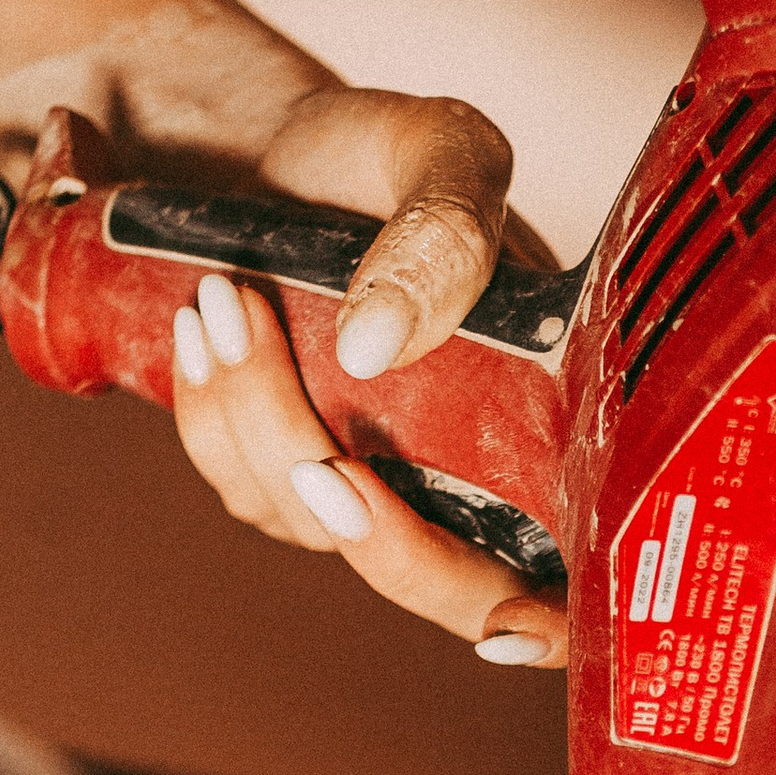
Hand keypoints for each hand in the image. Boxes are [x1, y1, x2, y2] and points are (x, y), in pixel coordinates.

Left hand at [167, 81, 568, 666]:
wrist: (280, 144)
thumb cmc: (384, 154)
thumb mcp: (438, 154)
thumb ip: (439, 233)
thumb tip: (376, 344)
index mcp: (551, 420)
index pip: (572, 576)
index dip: (545, 626)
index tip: (502, 630)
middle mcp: (473, 471)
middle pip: (439, 586)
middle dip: (372, 531)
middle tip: (323, 459)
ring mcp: (378, 482)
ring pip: (320, 524)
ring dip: (260, 427)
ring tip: (226, 300)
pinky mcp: (292, 470)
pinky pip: (248, 486)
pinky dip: (215, 417)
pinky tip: (203, 331)